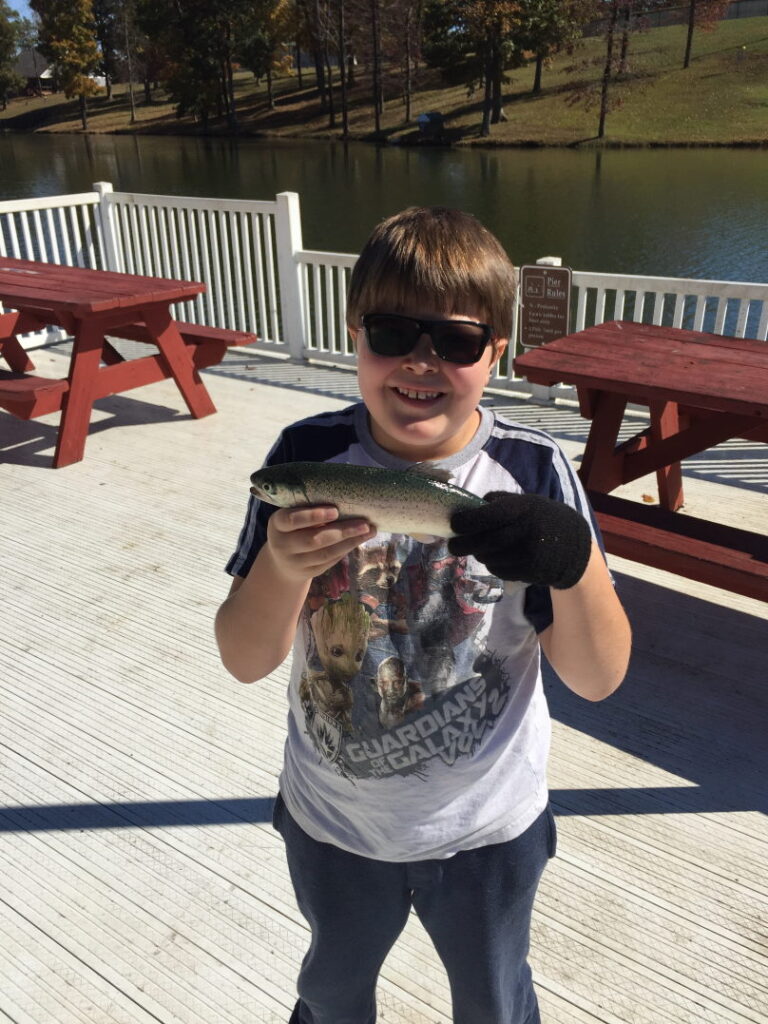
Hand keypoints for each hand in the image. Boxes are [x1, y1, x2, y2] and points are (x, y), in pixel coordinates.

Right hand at [266, 505, 375, 583]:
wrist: (282, 560)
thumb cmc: (292, 527)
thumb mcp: (291, 515)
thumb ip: (308, 508)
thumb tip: (343, 497)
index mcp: (277, 524)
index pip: (292, 520)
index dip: (313, 516)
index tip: (335, 511)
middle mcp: (282, 545)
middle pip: (314, 539)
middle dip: (342, 531)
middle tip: (364, 523)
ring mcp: (295, 562)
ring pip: (325, 553)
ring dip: (350, 541)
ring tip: (369, 531)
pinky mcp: (308, 572)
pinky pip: (330, 561)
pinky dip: (346, 549)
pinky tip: (359, 540)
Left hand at [448, 491, 591, 588]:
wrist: (573, 546)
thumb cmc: (543, 519)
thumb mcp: (527, 502)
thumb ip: (499, 502)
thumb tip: (468, 507)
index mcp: (523, 508)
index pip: (487, 515)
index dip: (466, 521)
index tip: (454, 524)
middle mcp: (525, 530)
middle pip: (484, 541)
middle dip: (463, 545)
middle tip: (453, 546)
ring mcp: (528, 553)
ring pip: (489, 558)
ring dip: (479, 555)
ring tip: (479, 549)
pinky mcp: (529, 571)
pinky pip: (500, 571)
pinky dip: (493, 566)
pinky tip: (498, 559)